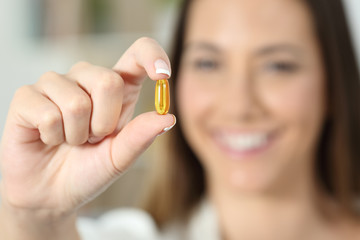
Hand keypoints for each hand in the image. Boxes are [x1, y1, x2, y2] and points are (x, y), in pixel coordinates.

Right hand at [0, 37, 174, 220]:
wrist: (51, 194)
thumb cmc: (88, 171)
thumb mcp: (119, 158)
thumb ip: (140, 137)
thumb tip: (168, 118)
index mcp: (117, 88)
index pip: (137, 54)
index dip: (152, 56)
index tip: (163, 75)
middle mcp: (87, 78)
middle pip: (108, 81)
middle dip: (104, 123)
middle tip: (93, 138)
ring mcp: (56, 84)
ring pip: (77, 102)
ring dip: (77, 134)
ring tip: (70, 140)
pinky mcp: (27, 96)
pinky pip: (48, 114)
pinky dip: (53, 137)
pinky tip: (48, 139)